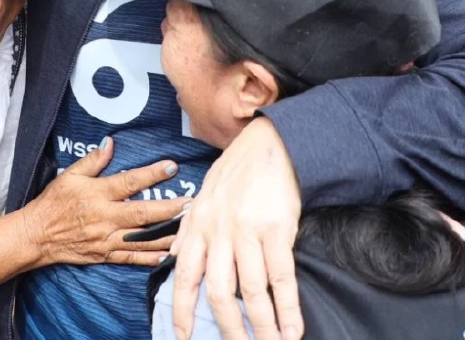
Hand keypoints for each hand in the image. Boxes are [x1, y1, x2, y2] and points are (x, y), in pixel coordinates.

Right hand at [23, 137, 188, 267]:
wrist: (37, 235)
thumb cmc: (53, 202)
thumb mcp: (70, 175)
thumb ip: (93, 160)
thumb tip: (111, 143)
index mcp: (98, 194)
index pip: (129, 182)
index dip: (151, 174)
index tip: (172, 167)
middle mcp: (105, 217)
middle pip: (143, 213)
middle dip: (170, 209)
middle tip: (192, 203)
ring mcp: (106, 239)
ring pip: (142, 238)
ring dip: (167, 234)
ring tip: (190, 229)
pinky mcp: (105, 254)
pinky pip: (130, 258)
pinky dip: (149, 258)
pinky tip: (167, 256)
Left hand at [171, 118, 302, 339]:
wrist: (270, 144)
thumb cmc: (237, 171)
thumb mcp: (204, 195)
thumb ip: (189, 229)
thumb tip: (173, 255)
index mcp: (198, 225)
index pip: (184, 276)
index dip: (181, 310)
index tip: (183, 338)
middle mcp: (219, 231)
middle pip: (220, 292)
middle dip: (228, 329)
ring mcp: (248, 231)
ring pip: (253, 291)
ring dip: (263, 327)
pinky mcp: (278, 229)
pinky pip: (282, 277)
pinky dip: (288, 309)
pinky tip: (292, 329)